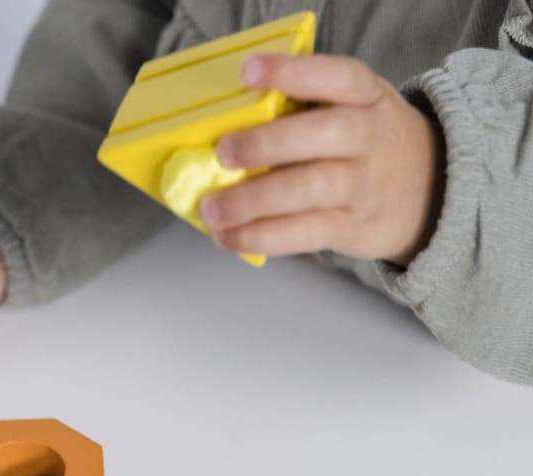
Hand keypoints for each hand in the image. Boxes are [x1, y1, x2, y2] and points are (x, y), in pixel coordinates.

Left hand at [198, 54, 444, 265]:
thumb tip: (228, 122)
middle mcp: (369, 138)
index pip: (337, 77)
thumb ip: (307, 109)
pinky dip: (262, 236)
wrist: (431, 189)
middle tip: (223, 151)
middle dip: (267, 143)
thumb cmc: (367, 144)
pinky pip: (304, 233)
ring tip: (212, 208)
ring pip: (310, 189)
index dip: (294, 72)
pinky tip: (229, 236)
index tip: (249, 71)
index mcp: (368, 98)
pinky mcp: (350, 227)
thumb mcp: (356, 109)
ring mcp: (362, 186)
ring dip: (254, 200)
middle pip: (323, 135)